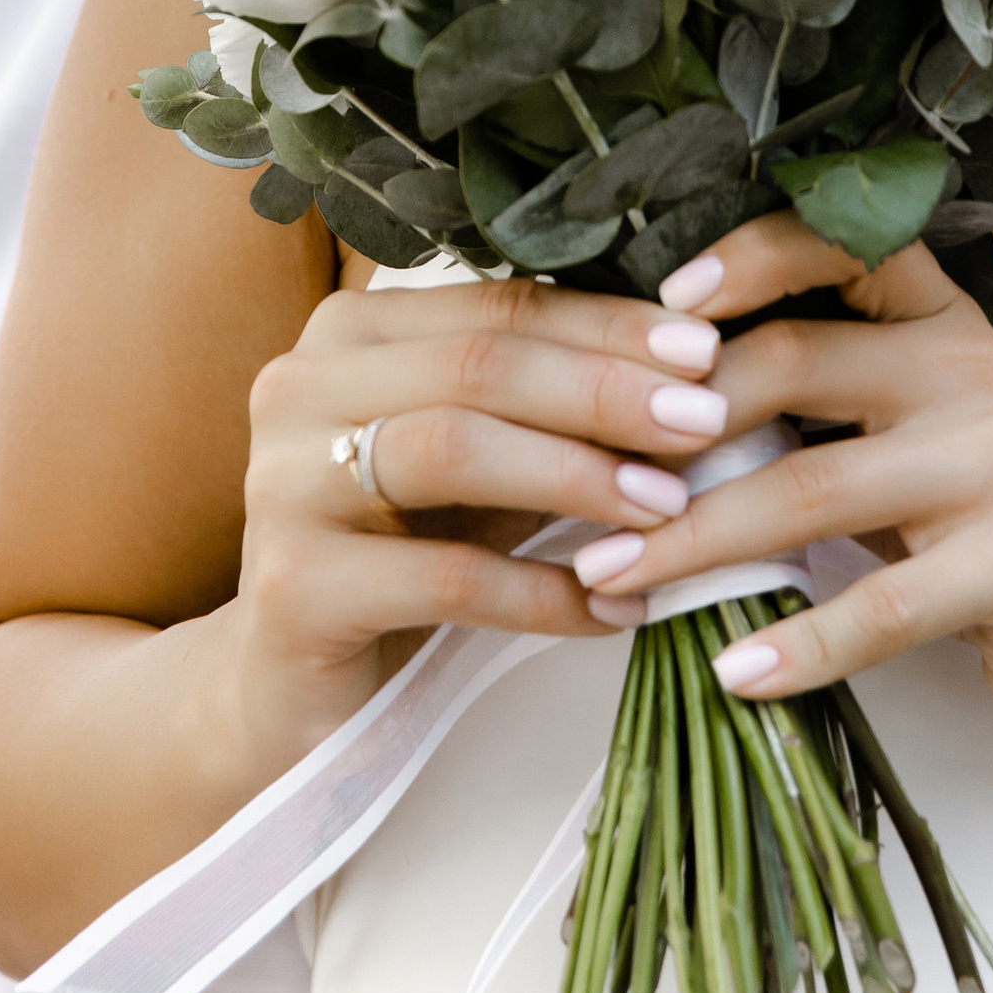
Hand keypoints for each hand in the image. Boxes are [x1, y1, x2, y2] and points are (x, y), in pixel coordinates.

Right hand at [228, 274, 740, 771]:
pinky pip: (443, 578)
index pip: (499, 303)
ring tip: (667, 508)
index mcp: (352, 331)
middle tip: (706, 422)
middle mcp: (301, 385)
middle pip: (479, 363)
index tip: (708, 352)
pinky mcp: (293, 585)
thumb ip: (552, 409)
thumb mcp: (483, 466)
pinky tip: (614, 611)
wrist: (290, 688)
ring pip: (454, 447)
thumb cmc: (406, 553)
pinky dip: (543, 593)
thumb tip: (699, 369)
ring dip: (577, 475)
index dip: (608, 326)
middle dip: (606, 392)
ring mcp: (284, 482)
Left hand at [568, 215, 992, 740]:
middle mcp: (973, 369)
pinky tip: (731, 670)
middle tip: (578, 484)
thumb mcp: (915, 436)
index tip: (654, 304)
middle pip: (791, 368)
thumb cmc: (990, 524)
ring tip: (612, 577)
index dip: (745, 261)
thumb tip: (642, 407)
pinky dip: (797, 644)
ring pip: (812, 490)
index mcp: (939, 320)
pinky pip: (884, 605)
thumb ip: (819, 405)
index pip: (839, 248)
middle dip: (667, 431)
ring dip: (694, 540)